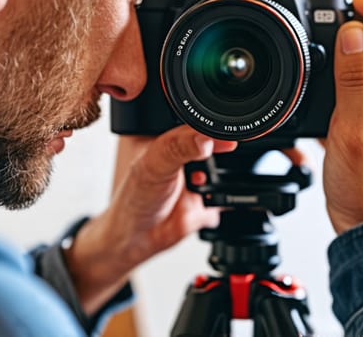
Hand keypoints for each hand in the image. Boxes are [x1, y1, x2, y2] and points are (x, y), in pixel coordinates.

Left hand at [65, 126, 236, 313]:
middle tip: (224, 151)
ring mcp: (196, 174)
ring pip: (226, 165)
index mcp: (166, 134)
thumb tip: (206, 139)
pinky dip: (228, 195)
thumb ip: (178, 148)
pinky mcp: (208, 195)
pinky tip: (209, 199)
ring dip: (222, 174)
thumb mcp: (153, 165)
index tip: (226, 131)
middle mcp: (182, 152)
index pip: (195, 121)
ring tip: (200, 183)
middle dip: (222, 148)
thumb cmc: (133, 198)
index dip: (212, 124)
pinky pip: (229, 190)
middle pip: (215, 141)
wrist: (137, 240)